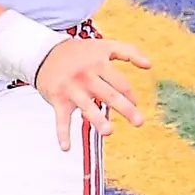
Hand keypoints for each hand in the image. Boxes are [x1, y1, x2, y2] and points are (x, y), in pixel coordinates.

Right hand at [32, 36, 151, 150]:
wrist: (44, 52)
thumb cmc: (79, 52)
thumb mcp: (104, 47)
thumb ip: (129, 51)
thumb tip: (150, 65)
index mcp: (99, 63)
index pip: (121, 83)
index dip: (131, 95)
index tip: (134, 104)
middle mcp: (86, 76)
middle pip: (109, 94)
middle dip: (125, 108)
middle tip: (139, 122)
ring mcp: (71, 88)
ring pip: (87, 106)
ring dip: (97, 119)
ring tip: (108, 132)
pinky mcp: (57, 98)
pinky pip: (61, 118)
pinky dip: (62, 133)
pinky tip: (66, 148)